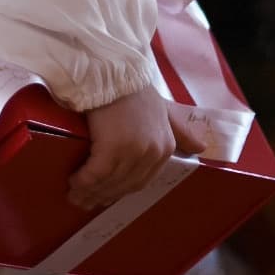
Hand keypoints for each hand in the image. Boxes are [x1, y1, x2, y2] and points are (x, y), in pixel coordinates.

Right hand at [67, 85, 206, 212]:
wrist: (114, 72)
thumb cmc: (134, 89)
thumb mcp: (164, 110)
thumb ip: (180, 130)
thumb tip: (201, 147)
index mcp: (165, 148)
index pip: (141, 181)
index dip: (120, 191)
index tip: (105, 196)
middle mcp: (152, 154)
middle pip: (124, 185)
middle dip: (103, 196)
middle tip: (85, 202)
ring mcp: (133, 153)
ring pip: (109, 182)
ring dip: (90, 192)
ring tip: (74, 196)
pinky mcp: (111, 149)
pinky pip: (95, 174)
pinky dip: (83, 181)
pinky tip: (73, 182)